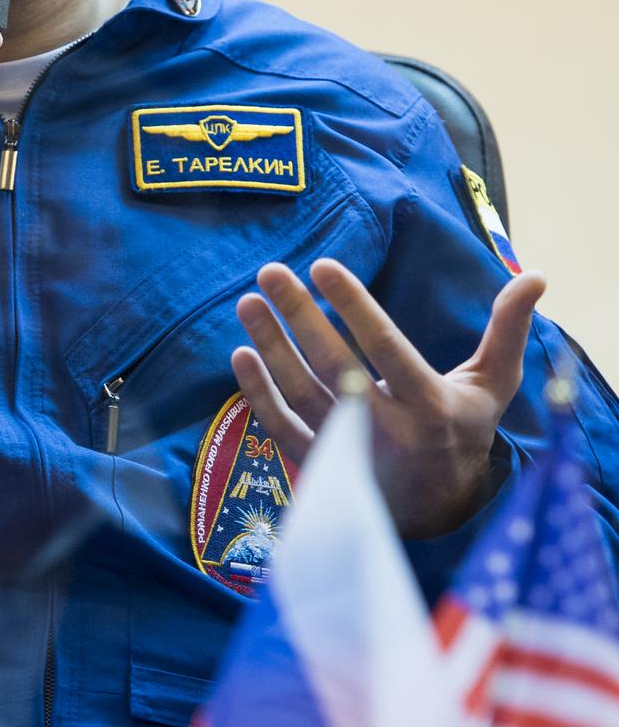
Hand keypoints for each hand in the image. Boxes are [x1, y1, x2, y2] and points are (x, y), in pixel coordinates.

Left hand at [230, 259, 544, 537]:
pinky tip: (243, 352)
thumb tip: (536, 275)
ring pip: (301, 394)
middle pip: (335, 368)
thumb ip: (507, 331)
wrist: (440, 514)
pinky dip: (258, 393)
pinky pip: (281, 429)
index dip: (354, 305)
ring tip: (248, 302)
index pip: (386, 347)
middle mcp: (389, 432)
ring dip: (271, 346)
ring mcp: (351, 454)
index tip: (322, 265)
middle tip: (269, 271)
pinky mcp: (322, 470)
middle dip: (299, 316)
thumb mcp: (492, 387)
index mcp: (432, 406)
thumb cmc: (463, 431)